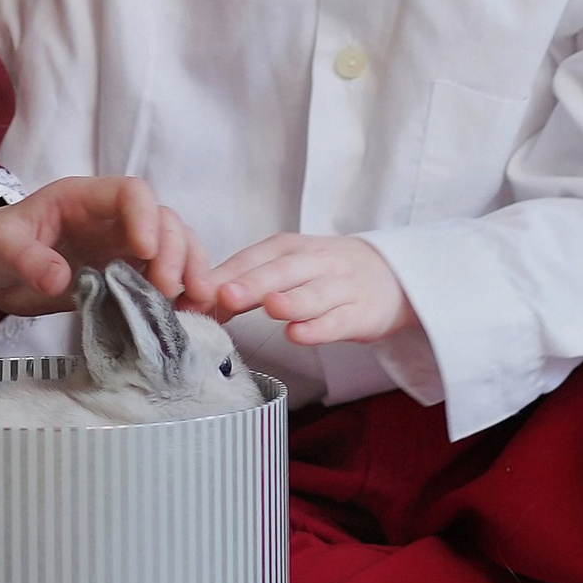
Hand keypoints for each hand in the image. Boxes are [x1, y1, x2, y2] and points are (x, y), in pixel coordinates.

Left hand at [0, 175, 209, 314]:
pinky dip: (182, 292)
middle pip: (162, 220)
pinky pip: (165, 277)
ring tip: (194, 304)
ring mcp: (122, 246)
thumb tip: (61, 279)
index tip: (144, 254)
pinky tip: (189, 314)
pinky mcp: (125, 275)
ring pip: (173, 246)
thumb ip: (27, 259)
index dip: (145, 218)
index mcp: (82, 199)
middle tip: (170, 291)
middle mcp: (111, 219)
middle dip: (175, 251)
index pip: (130, 193)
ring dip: (189, 271)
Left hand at [209, 231, 415, 345]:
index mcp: (288, 248)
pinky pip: (337, 322)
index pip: (252, 258)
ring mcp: (339, 288)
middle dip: (252, 283)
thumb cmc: (322, 272)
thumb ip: (244, 283)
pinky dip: (318, 328)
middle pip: (281, 272)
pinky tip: (299, 334)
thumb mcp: (285, 267)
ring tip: (268, 307)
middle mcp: (314, 263)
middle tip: (224, 296)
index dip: (222, 276)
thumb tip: (195, 302)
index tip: (193, 294)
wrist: (389, 274)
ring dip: (290, 302)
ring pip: (312, 295)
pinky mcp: (360, 315)